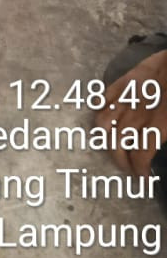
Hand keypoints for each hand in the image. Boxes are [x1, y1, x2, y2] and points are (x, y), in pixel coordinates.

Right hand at [95, 49, 166, 175]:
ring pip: (103, 122)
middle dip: (120, 160)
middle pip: (118, 143)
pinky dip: (98, 109)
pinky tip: (102, 119)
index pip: (140, 155)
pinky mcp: (123, 81)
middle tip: (126, 168)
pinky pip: (103, 97)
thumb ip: (166, 135)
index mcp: (158, 125)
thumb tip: (159, 147)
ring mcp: (127, 96)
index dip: (139, 170)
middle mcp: (138, 113)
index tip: (143, 176)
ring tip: (111, 147)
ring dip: (104, 139)